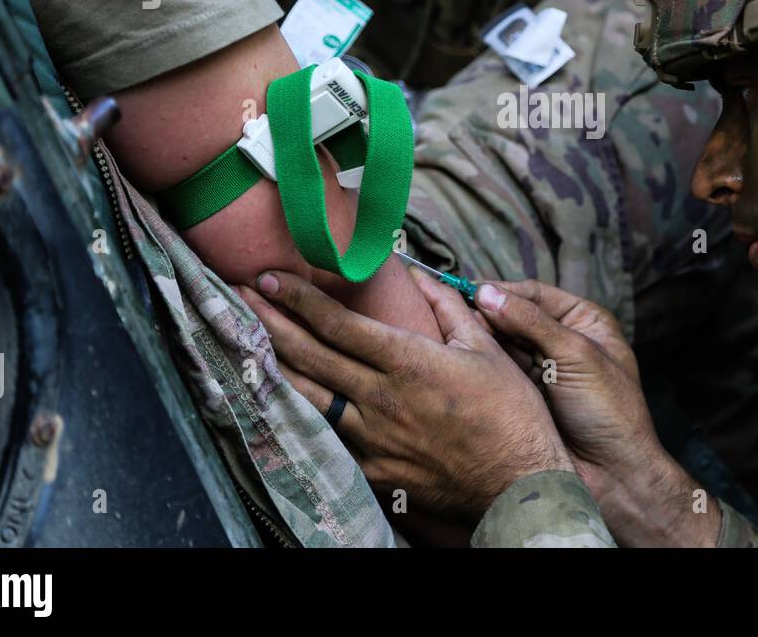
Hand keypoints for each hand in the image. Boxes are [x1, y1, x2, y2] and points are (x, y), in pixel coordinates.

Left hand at [244, 269, 573, 521]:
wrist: (518, 483)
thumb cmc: (510, 413)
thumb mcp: (485, 348)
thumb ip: (447, 307)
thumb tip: (418, 274)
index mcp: (409, 362)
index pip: (339, 324)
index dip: (299, 299)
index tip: (269, 278)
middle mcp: (382, 399)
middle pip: (311, 357)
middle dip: (270, 323)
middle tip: (239, 298)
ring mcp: (373, 439)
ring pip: (308, 399)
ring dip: (275, 367)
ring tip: (248, 343)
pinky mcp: (373, 472)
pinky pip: (328, 440)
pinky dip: (302, 417)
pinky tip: (283, 402)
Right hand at [474, 280, 720, 546]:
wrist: (611, 475)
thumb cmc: (609, 411)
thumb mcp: (574, 355)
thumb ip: (531, 322)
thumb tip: (487, 293)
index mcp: (584, 321)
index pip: (535, 294)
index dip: (503, 292)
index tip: (470, 292)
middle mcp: (561, 340)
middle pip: (514, 316)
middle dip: (487, 315)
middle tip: (453, 315)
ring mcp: (541, 368)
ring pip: (502, 343)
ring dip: (479, 339)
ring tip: (452, 336)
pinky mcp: (524, 394)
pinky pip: (497, 371)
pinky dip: (479, 363)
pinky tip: (459, 358)